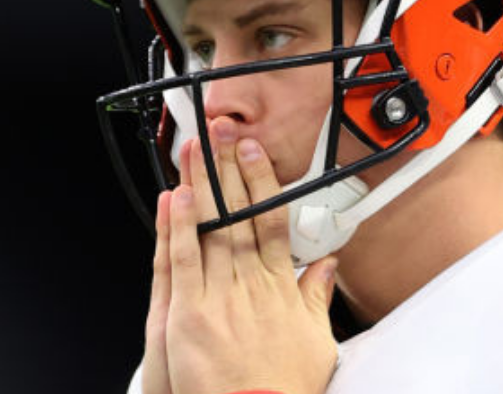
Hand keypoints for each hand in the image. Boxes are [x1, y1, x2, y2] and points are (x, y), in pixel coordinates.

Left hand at [141, 117, 338, 393]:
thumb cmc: (283, 389)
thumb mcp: (317, 342)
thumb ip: (315, 298)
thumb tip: (325, 266)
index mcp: (280, 288)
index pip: (270, 222)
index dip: (261, 183)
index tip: (254, 153)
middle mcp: (250, 285)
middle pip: (239, 216)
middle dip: (229, 171)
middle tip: (222, 134)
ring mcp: (220, 297)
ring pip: (210, 230)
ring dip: (201, 187)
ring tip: (196, 151)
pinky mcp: (190, 315)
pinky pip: (183, 262)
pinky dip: (179, 228)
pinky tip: (176, 198)